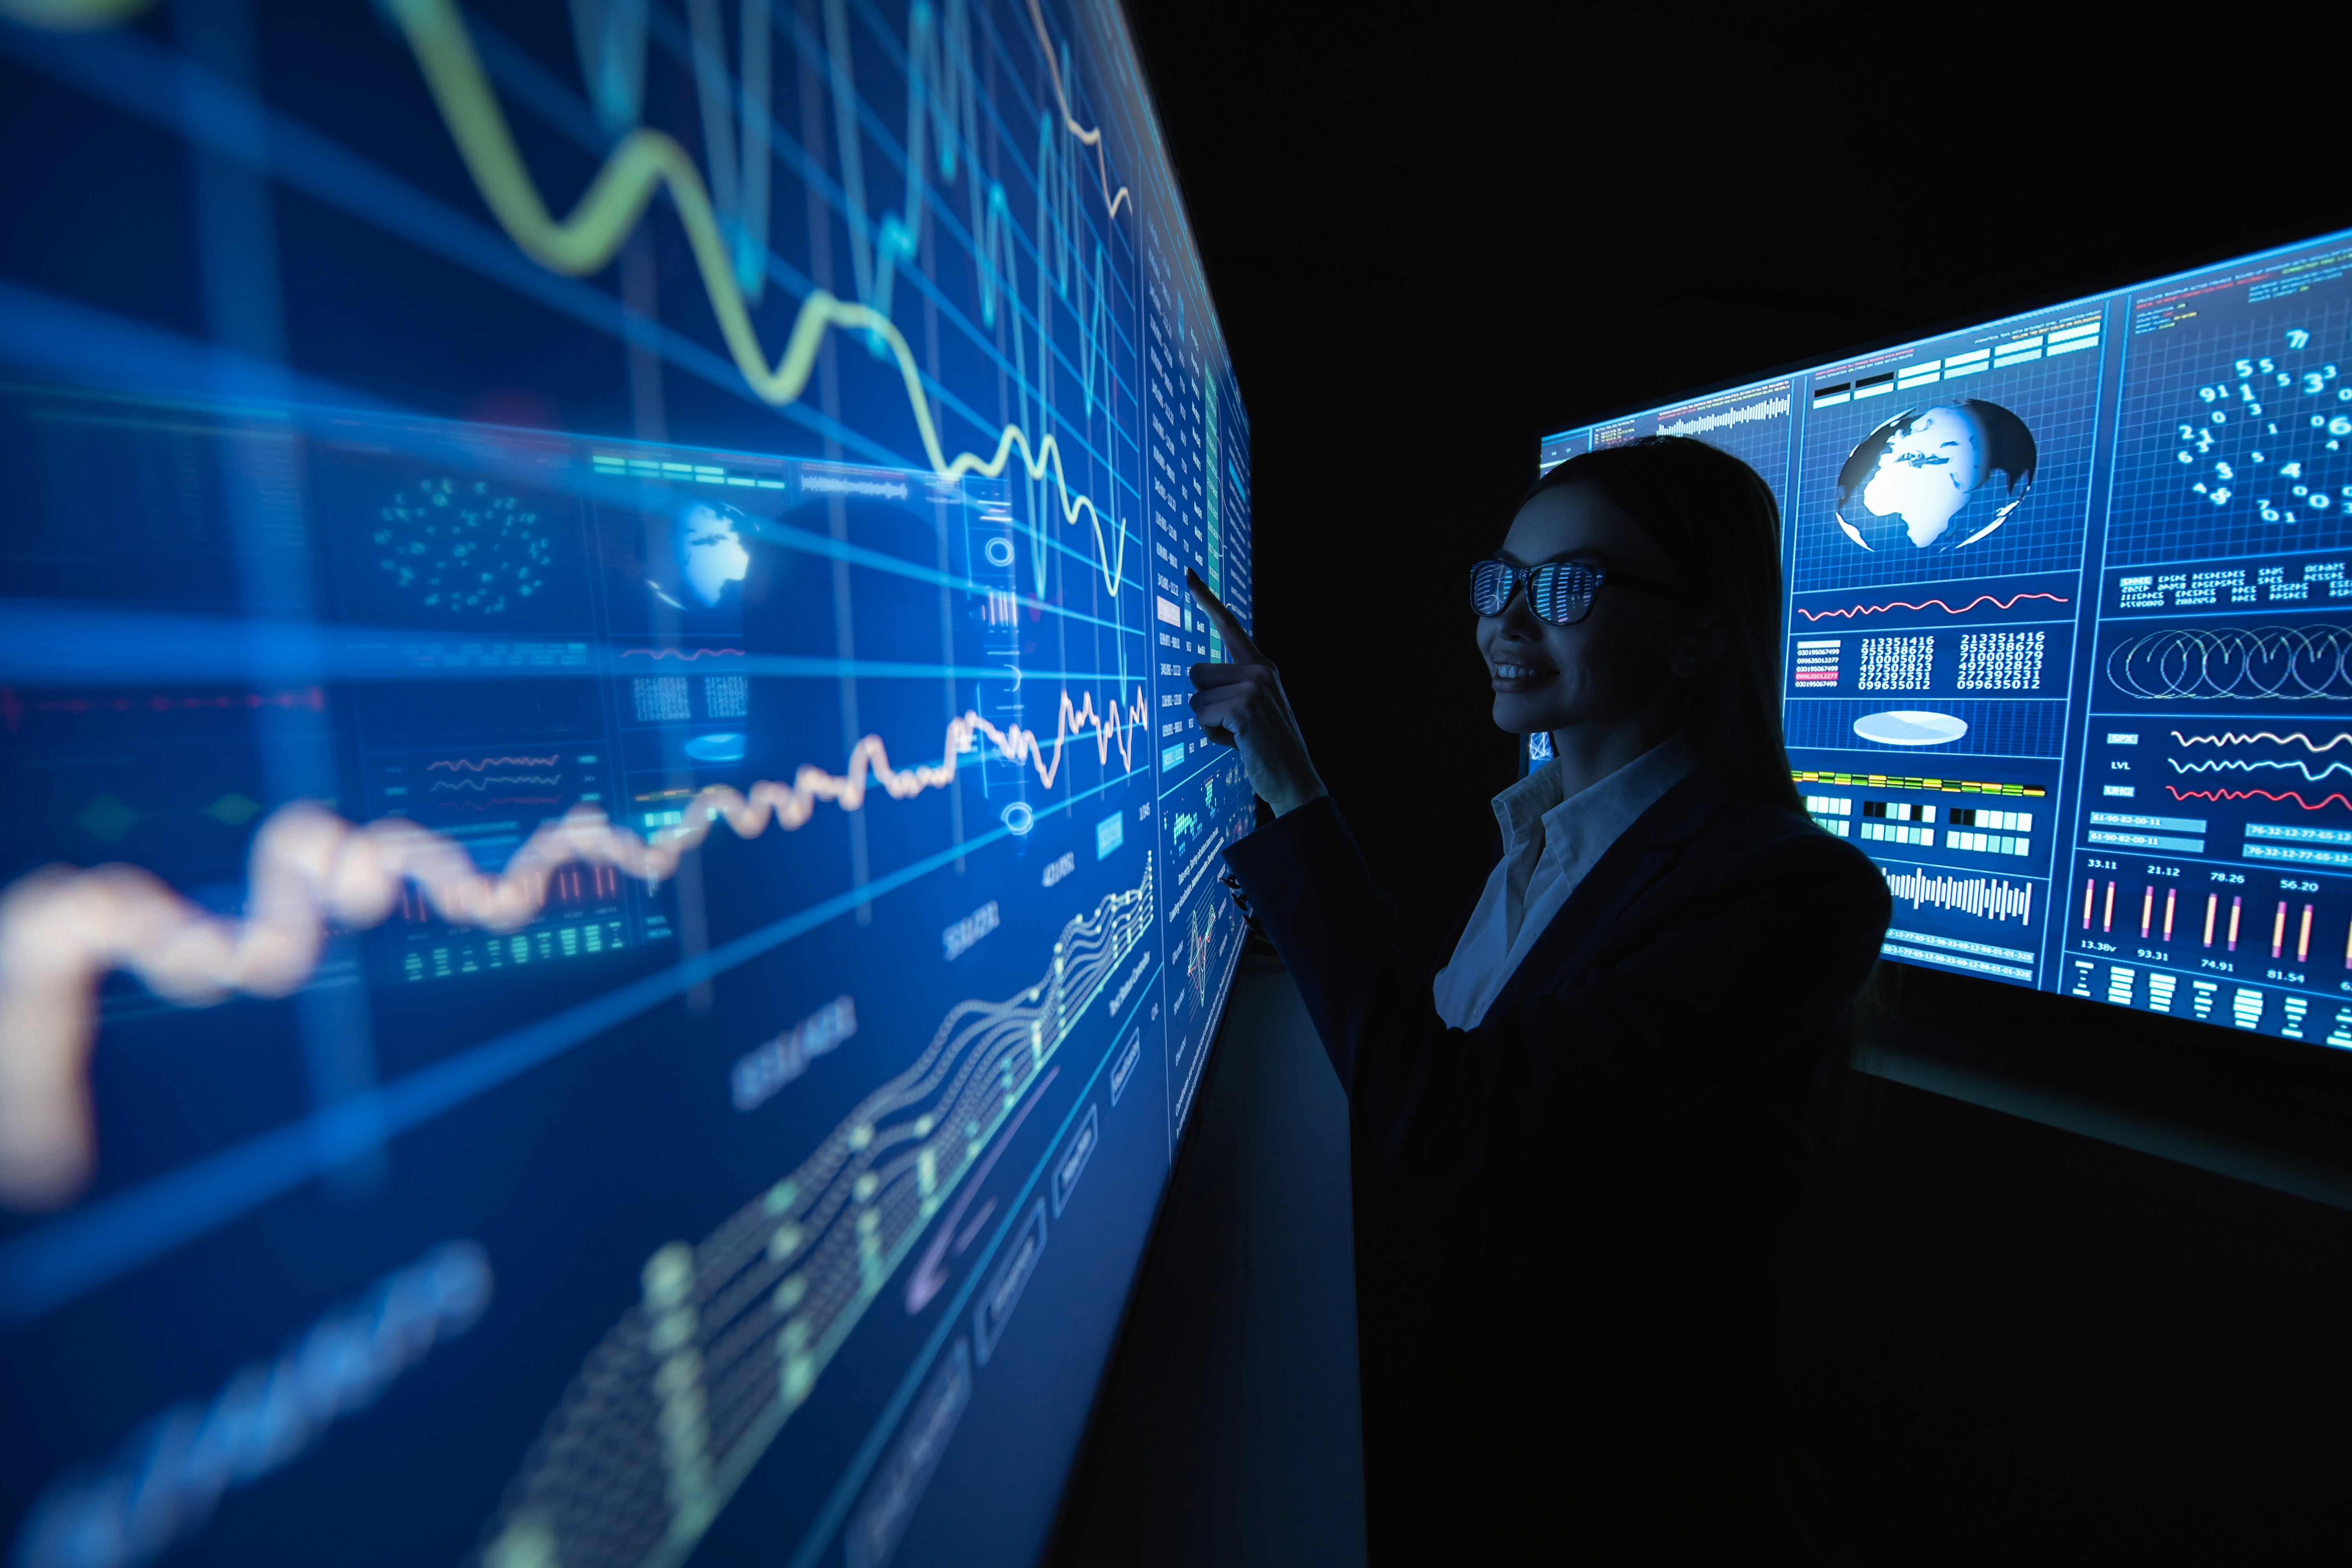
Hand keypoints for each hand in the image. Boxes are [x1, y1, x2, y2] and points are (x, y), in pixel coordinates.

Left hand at [1185, 568, 1327, 817]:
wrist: (1295, 780)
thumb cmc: (1267, 749)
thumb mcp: (1254, 709)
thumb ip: (1232, 687)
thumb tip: (1197, 677)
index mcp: (1262, 667)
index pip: (1229, 626)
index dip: (1206, 601)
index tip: (1188, 574)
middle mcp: (1260, 670)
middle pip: (1196, 673)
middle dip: (1205, 704)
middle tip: (1234, 726)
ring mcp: (1254, 687)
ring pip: (1196, 698)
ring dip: (1208, 723)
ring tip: (1237, 736)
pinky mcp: (1244, 707)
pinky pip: (1202, 716)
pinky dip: (1213, 736)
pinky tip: (1238, 744)